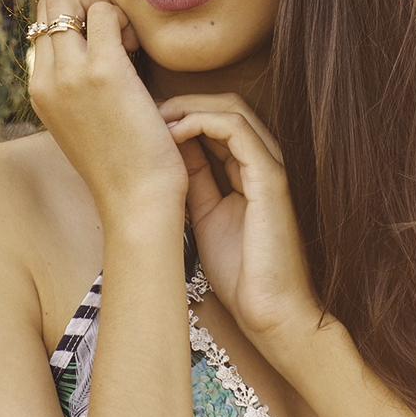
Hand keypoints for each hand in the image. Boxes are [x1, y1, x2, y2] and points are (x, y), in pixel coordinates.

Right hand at [28, 0, 187, 224]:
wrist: (136, 203)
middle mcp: (46, 79)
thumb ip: (82, 88)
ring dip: (105, 3)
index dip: (77, 12)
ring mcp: (70, 74)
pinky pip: (104, 10)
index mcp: (39, 91)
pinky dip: (125, 17)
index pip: (43, 22)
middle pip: (50, 1)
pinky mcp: (103, 72)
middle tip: (120, 21)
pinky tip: (140, 48)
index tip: (110, 30)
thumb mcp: (88, 123)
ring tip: (129, 39)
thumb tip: (106, 52)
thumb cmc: (124, 166)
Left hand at [156, 94, 321, 348]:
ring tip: (156, 120)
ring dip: (189, 108)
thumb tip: (167, 149)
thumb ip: (194, 180)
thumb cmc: (241, 273)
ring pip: (233, 110)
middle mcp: (264, 162)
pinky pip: (238, 131)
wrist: (269, 313)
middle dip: (183, 103)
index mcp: (249, 171)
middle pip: (225, 107)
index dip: (181, 114)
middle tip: (147, 114)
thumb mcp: (204, 215)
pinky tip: (175, 133)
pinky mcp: (270, 179)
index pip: (218, 121)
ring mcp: (270, 167)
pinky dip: (203, 122)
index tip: (145, 124)